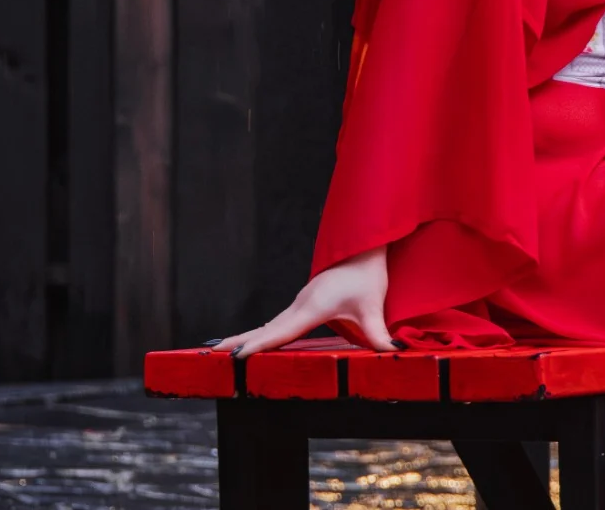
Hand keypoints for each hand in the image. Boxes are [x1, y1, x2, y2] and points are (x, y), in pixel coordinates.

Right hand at [206, 245, 394, 357]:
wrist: (363, 249)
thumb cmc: (366, 276)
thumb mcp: (373, 308)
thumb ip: (378, 333)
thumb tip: (391, 351)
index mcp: (312, 307)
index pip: (281, 331)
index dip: (259, 345)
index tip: (237, 354)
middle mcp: (301, 305)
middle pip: (266, 328)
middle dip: (240, 340)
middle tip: (213, 354)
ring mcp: (300, 303)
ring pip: (269, 325)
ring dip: (247, 336)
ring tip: (221, 350)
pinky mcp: (304, 304)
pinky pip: (278, 322)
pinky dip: (262, 332)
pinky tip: (253, 340)